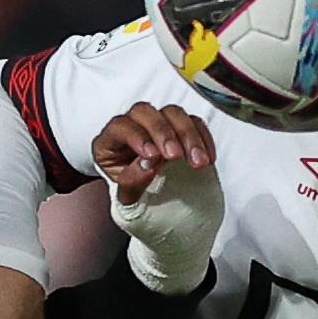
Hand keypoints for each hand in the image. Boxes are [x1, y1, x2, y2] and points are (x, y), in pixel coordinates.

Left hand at [90, 103, 213, 206]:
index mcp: (109, 141)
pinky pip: (194, 122)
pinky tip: (208, 158)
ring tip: (197, 162)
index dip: (136, 137)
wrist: (152, 206)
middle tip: (176, 156)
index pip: (120, 126)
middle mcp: (132, 126)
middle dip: (163, 132)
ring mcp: (157, 124)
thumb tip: (150, 163)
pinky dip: (203, 138)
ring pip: (173, 113)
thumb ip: (133, 181)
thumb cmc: (134, 199)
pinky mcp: (180, 128)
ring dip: (188, 135)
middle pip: (145, 112)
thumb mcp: (127, 198)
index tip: (152, 155)